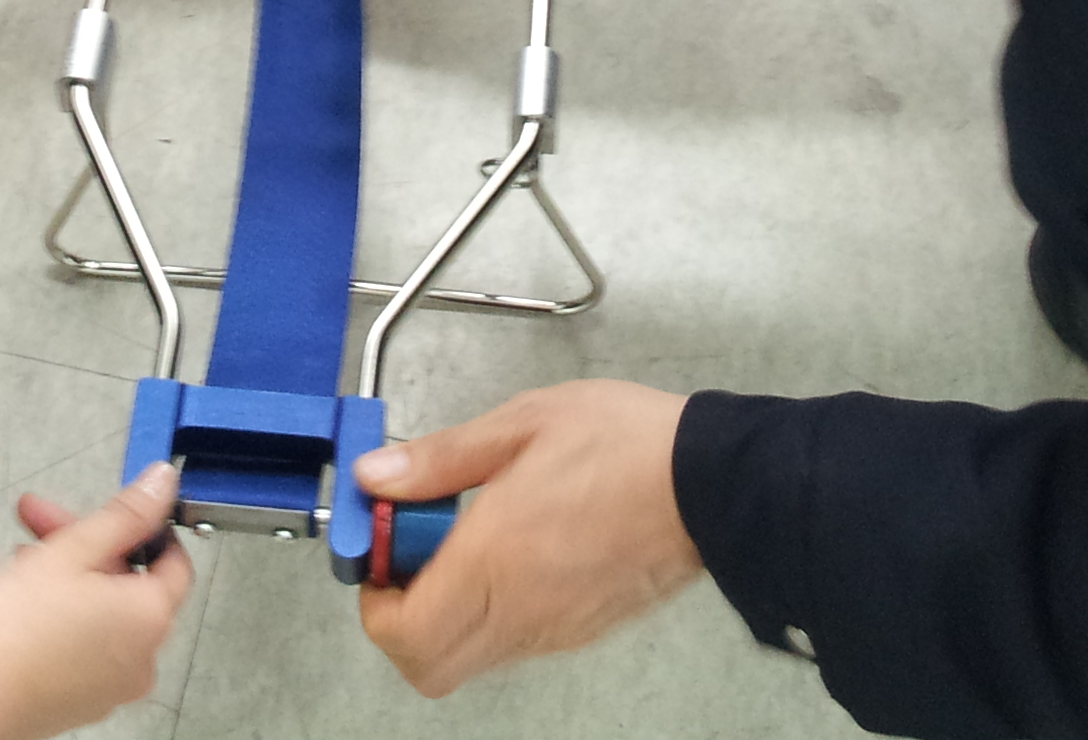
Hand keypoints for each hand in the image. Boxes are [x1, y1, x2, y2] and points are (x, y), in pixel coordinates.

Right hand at [0, 463, 195, 739]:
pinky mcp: (79, 699)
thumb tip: (163, 482)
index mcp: (150, 617)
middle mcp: (142, 657)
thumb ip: (123, 514)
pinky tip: (23, 596)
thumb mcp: (71, 551)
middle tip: (41, 518)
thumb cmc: (15, 630)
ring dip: (69, 574)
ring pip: (102, 611)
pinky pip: (84, 643)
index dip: (147, 527)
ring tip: (22, 554)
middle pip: (128, 582)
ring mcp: (111, 684)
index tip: (116, 507)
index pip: (174, 561)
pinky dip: (64, 614)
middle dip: (86, 542)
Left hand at [353, 383, 699, 694]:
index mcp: (496, 557)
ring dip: (446, 612)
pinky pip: (512, 642)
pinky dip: (490, 611)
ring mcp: (553, 630)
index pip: (404, 633)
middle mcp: (520, 609)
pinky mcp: (581, 631)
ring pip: (469, 657)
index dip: (373, 600)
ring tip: (468, 537)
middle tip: (413, 552)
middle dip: (401, 618)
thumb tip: (377, 476)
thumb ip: (440, 458)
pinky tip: (511, 550)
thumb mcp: (523, 422)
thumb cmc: (626, 444)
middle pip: (428, 665)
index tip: (384, 546)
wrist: (713, 482)